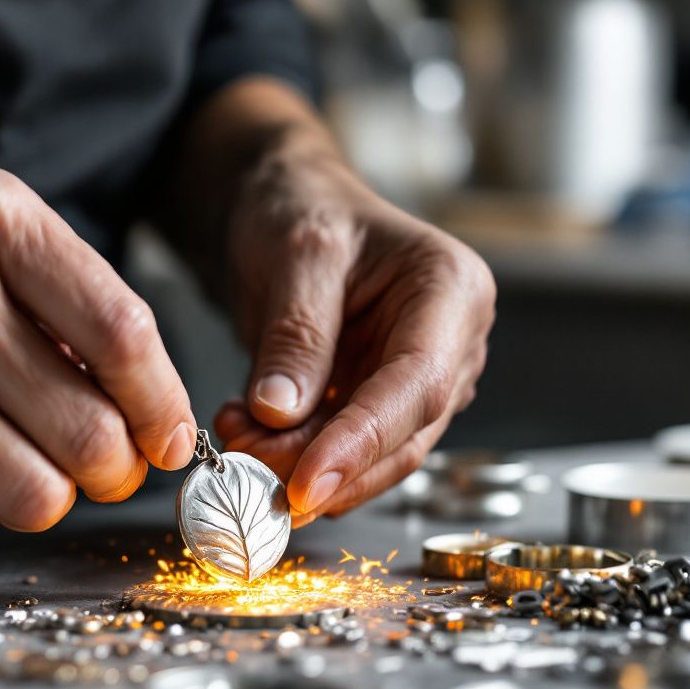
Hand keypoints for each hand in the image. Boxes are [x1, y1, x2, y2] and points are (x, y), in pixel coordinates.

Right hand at [0, 147, 196, 542]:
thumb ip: (59, 295)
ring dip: (50, 496)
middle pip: (89, 430)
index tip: (170, 435)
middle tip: (104, 462)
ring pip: (32, 492)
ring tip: (32, 467)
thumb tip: (140, 403)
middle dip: (115, 466)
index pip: (123, 333)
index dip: (164, 402)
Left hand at [212, 144, 494, 525]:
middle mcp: (451, 342)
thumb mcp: (295, 256)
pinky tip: (248, 434)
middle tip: (248, 467)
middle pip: (402, 433)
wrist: (285, 204)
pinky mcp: (379, 402)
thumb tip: (281, 415)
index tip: (307, 483)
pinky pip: (345, 449)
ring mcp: (419, 377)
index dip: (363, 443)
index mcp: (451, 289)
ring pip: (374, 455)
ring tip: (238, 439)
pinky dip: (296, 456)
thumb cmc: (301, 207)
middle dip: (324, 464)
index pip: (418, 385)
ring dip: (303, 465)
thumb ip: (295, 336)